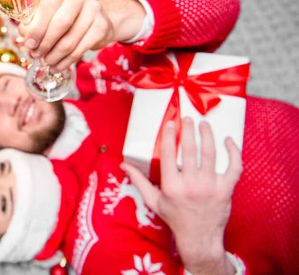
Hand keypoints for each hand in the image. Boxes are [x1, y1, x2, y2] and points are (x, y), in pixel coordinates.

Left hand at [19, 0, 145, 72]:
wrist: (93, 17)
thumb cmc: (61, 14)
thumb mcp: (45, 12)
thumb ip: (32, 21)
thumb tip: (25, 35)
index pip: (47, 6)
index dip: (36, 28)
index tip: (28, 44)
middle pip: (61, 23)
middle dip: (45, 43)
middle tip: (36, 55)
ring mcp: (94, 8)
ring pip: (69, 40)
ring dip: (54, 55)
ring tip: (46, 62)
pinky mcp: (102, 26)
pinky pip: (80, 49)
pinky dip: (65, 61)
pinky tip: (57, 66)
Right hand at [121, 118, 241, 274]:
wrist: (199, 238)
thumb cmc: (175, 217)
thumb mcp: (153, 201)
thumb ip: (139, 181)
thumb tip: (123, 165)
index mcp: (171, 186)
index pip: (168, 155)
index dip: (169, 136)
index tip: (170, 123)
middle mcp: (191, 185)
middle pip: (191, 150)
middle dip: (189, 130)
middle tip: (188, 118)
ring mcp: (210, 187)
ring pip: (211, 155)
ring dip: (208, 136)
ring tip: (205, 124)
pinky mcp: (226, 190)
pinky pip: (234, 168)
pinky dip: (233, 152)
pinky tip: (228, 141)